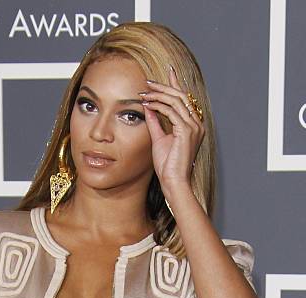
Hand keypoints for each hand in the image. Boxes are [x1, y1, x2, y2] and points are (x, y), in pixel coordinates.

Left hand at [139, 65, 204, 194]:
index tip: (167, 72)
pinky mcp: (186, 131)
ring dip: (158, 95)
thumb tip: (149, 108)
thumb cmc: (167, 165)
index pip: (185, 99)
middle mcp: (196, 124)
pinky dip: (158, 106)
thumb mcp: (159, 139)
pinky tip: (148, 104)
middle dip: (164, 87)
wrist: (173, 181)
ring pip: (176, 101)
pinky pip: (171, 111)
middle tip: (148, 82)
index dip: (175, 84)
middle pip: (181, 96)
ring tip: (144, 93)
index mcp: (193, 125)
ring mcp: (193, 127)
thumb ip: (156, 123)